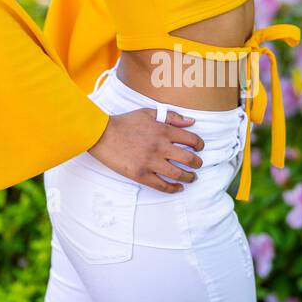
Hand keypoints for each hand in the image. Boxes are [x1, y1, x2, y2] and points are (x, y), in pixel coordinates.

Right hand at [87, 107, 203, 191]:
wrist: (101, 134)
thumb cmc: (124, 122)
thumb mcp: (148, 113)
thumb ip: (171, 116)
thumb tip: (192, 121)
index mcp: (163, 130)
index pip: (191, 139)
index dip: (199, 145)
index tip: (199, 148)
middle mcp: (160, 147)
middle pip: (188, 159)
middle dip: (197, 163)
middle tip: (198, 165)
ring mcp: (150, 162)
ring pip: (178, 174)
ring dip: (189, 177)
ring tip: (192, 178)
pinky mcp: (140, 174)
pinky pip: (161, 185)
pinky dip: (173, 188)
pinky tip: (178, 188)